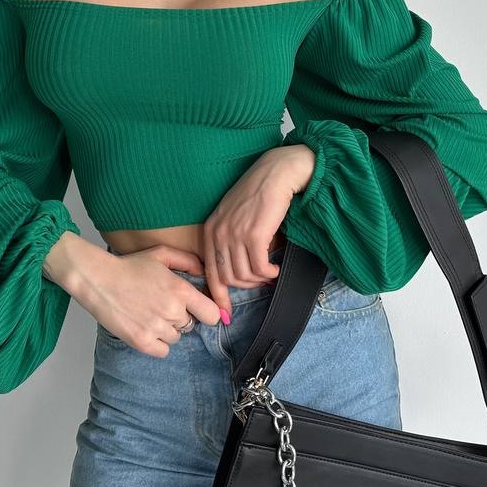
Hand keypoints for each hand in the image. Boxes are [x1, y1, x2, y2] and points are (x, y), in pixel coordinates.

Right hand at [45, 235, 225, 357]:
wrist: (98, 279)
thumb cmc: (130, 265)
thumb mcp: (161, 254)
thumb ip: (188, 261)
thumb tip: (204, 273)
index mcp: (181, 290)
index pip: (213, 314)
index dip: (208, 312)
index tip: (200, 311)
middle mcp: (172, 311)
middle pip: (191, 325)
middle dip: (181, 317)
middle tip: (161, 305)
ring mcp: (157, 328)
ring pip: (176, 337)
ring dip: (167, 329)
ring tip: (150, 314)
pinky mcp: (141, 342)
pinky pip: (163, 351)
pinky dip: (157, 343)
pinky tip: (146, 328)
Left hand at [201, 144, 315, 317]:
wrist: (276, 173)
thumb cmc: (258, 193)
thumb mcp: (234, 216)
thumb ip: (229, 239)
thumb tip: (237, 270)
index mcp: (211, 230)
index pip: (210, 272)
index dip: (218, 296)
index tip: (225, 312)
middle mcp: (219, 233)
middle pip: (228, 277)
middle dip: (245, 287)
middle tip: (261, 283)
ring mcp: (235, 234)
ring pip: (245, 275)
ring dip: (260, 280)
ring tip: (270, 273)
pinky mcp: (254, 235)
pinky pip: (260, 268)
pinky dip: (269, 274)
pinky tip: (276, 269)